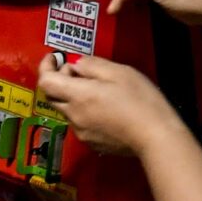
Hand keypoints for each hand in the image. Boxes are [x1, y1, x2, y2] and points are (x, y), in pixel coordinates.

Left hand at [36, 53, 181, 155]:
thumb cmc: (140, 100)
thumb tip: (76, 65)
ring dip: (74, 97)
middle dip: (60, 80)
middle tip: (80, 72)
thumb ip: (92, 65)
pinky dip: (85, 112)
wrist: (155, 136)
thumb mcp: (119, 72)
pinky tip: (106, 109)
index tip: (53, 58)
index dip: (46, 67)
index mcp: (78, 95)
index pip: (46, 81)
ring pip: (68, 110)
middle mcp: (74, 115)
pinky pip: (80, 123)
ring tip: (99, 90)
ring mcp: (82, 132)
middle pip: (53, 96)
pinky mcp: (92, 143)